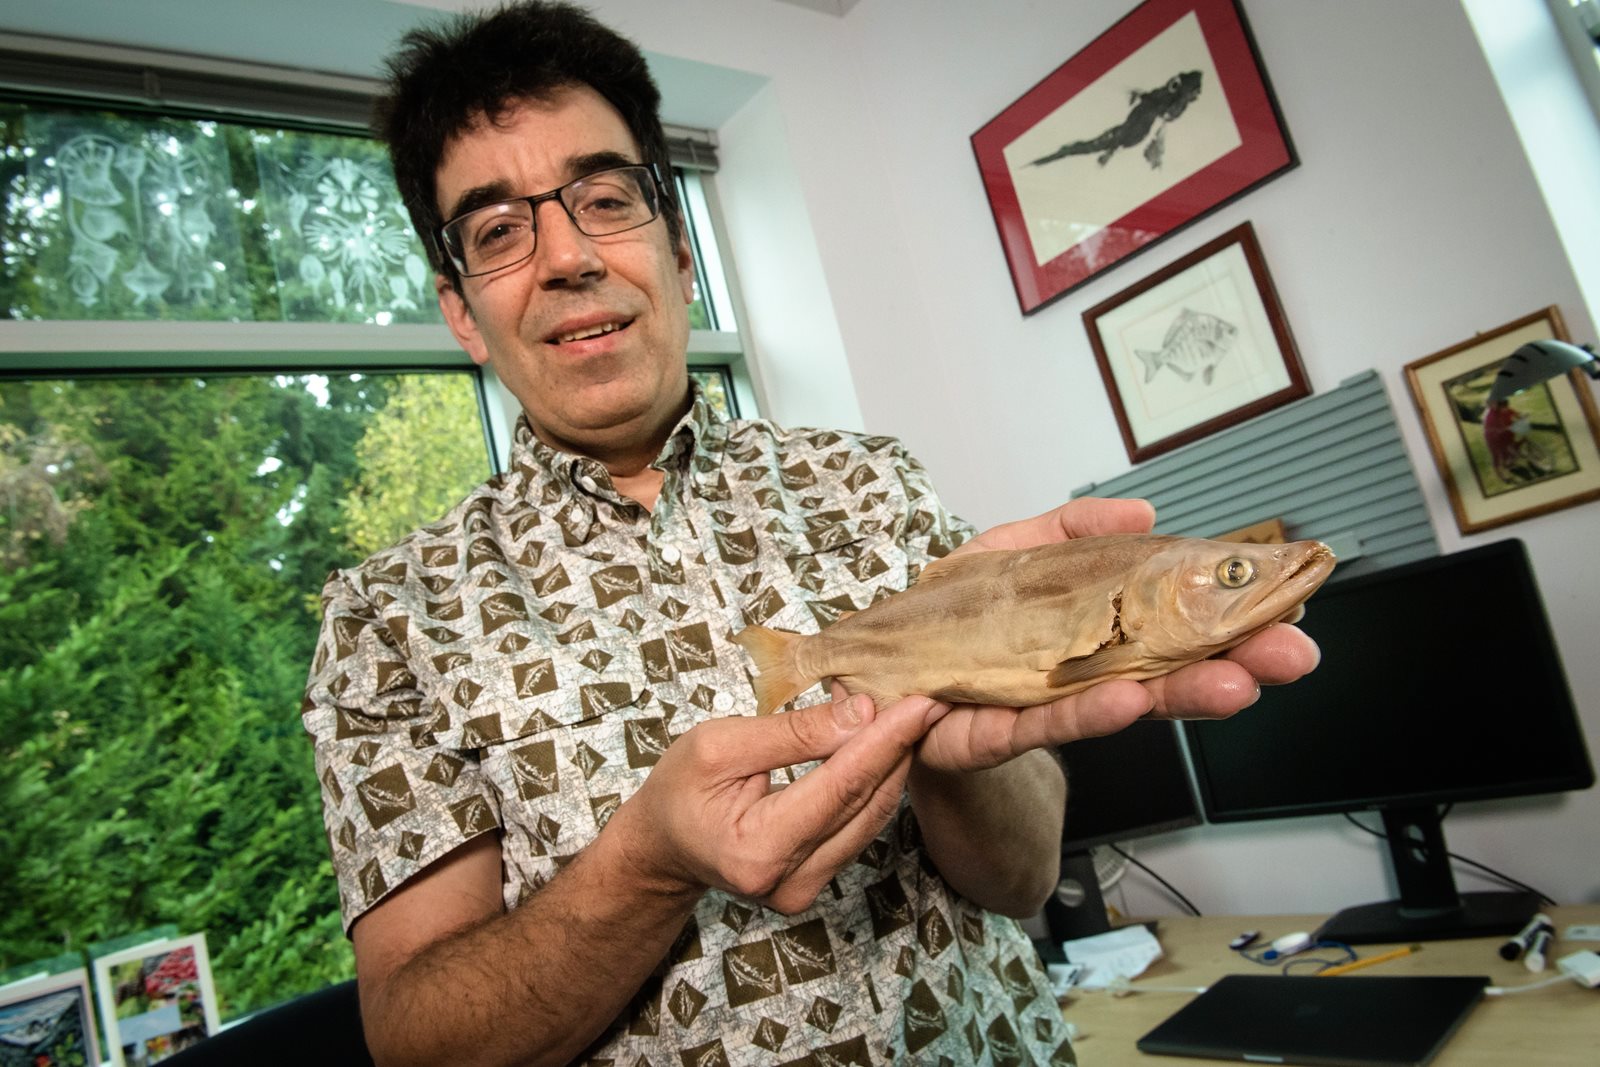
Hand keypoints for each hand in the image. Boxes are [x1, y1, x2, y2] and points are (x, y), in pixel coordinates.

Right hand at [617, 692, 946, 913]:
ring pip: (869, 818)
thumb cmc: (678, 790)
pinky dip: (873, 786)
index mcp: (758, 848)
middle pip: (863, 804)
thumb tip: (861, 712)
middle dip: (899, 748)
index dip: (885, 742)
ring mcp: (805, 890)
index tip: (921, 703)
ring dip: (893, 766)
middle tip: (930, 701)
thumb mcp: (719, 745)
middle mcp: (789, 881)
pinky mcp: (815, 884)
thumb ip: (792, 732)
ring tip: (911, 718)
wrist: (661, 847)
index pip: (840, 787)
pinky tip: (884, 750)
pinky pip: (858, 828)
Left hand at [913, 498, 1320, 772]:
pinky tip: (1127, 703)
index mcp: (1092, 635)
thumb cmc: (953, 623)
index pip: (1173, 629)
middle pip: (1161, 672)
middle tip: (1292, 658)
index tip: (1289, 614)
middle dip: (1230, 665)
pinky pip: (1033, 723)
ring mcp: (1033, 711)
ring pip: (1113, 705)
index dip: (1229, 623)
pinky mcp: (980, 735)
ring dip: (1175, 696)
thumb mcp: (1011, 554)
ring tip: (1232, 685)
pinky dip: (1081, 715)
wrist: (880, 680)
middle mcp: (1074, 678)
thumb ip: (1074, 532)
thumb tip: (1142, 513)